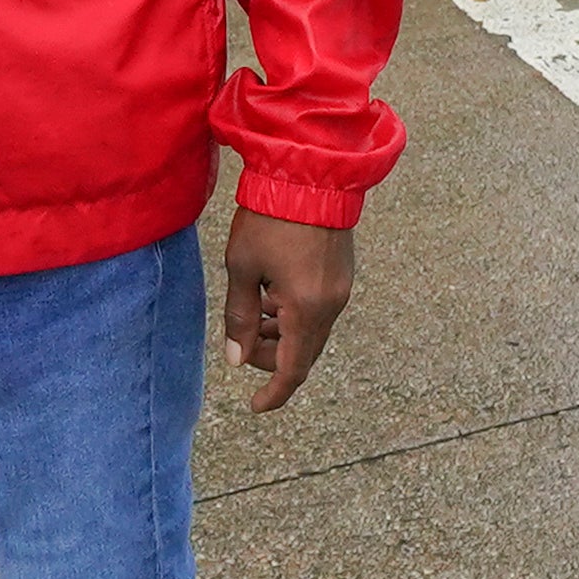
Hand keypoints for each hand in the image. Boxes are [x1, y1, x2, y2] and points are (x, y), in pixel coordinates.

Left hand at [218, 208, 352, 409]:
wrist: (308, 172)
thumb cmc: (269, 217)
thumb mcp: (242, 267)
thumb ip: (240, 316)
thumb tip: (236, 358)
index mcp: (307, 308)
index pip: (293, 369)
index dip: (274, 392)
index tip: (255, 406)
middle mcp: (331, 303)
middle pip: (304, 352)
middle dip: (273, 358)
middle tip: (243, 345)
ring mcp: (341, 288)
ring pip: (312, 331)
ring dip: (283, 335)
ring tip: (254, 313)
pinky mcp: (342, 272)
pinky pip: (319, 309)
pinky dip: (295, 315)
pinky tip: (272, 294)